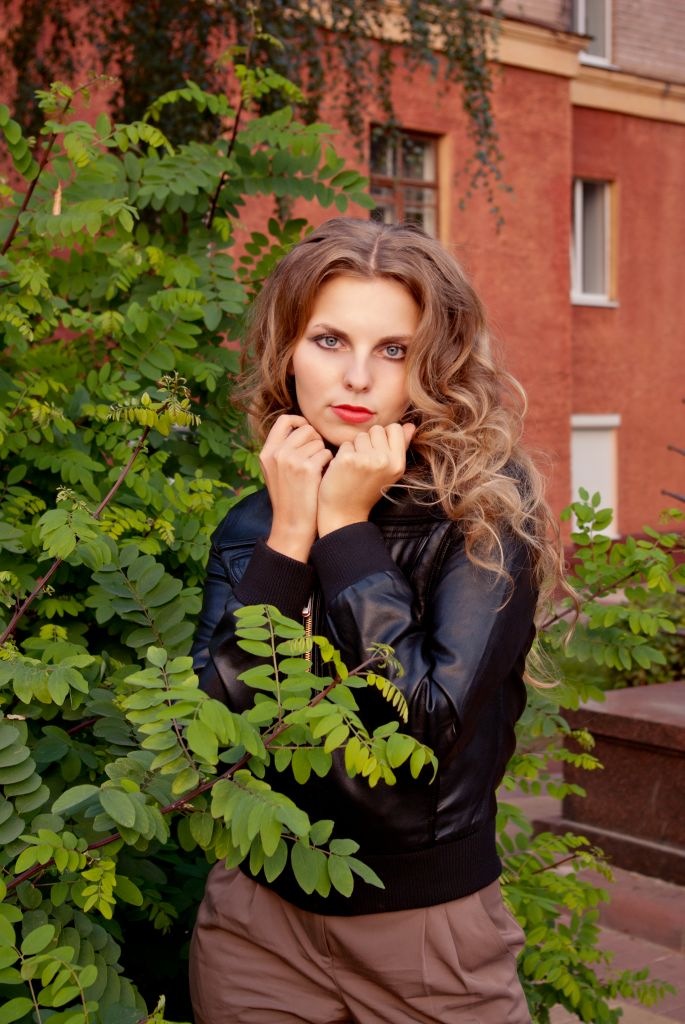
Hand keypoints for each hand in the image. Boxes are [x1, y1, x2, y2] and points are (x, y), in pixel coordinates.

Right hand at [260, 415, 332, 560]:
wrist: (291, 524)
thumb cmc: (288, 499)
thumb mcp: (274, 472)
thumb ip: (281, 450)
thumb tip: (299, 429)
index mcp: (266, 452)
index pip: (284, 420)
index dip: (300, 422)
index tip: (308, 432)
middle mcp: (277, 453)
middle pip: (305, 429)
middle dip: (316, 440)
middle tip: (316, 457)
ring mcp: (291, 460)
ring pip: (318, 441)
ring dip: (323, 453)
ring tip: (318, 470)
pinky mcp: (307, 469)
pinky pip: (326, 454)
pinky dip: (329, 463)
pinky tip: (323, 476)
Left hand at [317, 422, 414, 536]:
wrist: (346, 513)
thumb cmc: (367, 490)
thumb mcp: (390, 471)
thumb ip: (400, 446)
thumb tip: (410, 425)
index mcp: (398, 463)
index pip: (395, 428)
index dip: (384, 437)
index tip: (378, 453)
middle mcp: (385, 461)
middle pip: (376, 429)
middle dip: (369, 442)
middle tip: (365, 463)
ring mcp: (366, 460)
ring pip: (360, 436)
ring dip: (355, 448)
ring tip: (355, 467)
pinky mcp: (348, 460)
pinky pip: (345, 444)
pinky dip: (342, 455)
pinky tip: (344, 470)